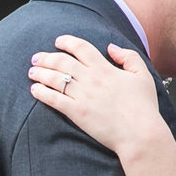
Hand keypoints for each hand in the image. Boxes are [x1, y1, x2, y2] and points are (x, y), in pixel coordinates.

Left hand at [28, 34, 164, 160]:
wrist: (140, 134)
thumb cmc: (144, 107)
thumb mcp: (143, 76)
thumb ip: (128, 57)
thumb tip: (111, 47)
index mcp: (105, 68)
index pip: (81, 47)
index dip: (67, 41)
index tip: (57, 41)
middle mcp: (91, 79)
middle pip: (62, 61)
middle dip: (46, 57)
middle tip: (36, 58)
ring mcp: (82, 95)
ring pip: (54, 78)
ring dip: (40, 73)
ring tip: (32, 72)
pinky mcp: (76, 113)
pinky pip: (53, 99)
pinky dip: (41, 93)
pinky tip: (34, 90)